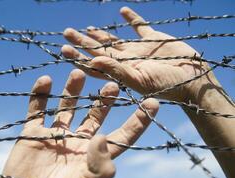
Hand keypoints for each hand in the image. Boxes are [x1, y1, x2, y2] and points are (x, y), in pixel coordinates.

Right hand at [0, 69, 158, 177]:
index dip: (138, 121)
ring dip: (72, 90)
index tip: (153, 103)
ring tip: (79, 73)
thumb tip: (103, 136)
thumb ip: (99, 166)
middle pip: (96, 115)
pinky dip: (39, 95)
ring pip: (67, 106)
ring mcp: (55, 136)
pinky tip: (45, 80)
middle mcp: (78, 142)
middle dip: (105, 100)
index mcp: (95, 156)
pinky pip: (36, 109)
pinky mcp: (33, 134)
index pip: (123, 135)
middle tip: (113, 84)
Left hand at [61, 7, 218, 101]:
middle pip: (100, 49)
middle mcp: (126, 60)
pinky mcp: (153, 39)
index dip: (79, 58)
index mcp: (120, 72)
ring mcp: (138, 49)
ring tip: (85, 28)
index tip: (64, 50)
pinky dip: (132, 18)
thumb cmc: (167, 85)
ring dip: (100, 34)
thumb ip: (117, 71)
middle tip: (67, 32)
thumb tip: (92, 60)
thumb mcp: (140, 80)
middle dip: (83, 42)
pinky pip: (139, 26)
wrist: (193, 79)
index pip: (94, 64)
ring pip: (114, 40)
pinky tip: (122, 11)